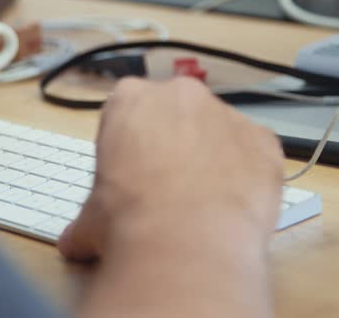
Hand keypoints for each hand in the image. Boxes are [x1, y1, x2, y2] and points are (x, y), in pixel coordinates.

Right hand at [58, 77, 283, 260]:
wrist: (185, 243)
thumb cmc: (128, 219)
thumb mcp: (90, 218)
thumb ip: (84, 220)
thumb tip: (74, 242)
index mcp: (130, 99)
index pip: (126, 111)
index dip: (127, 144)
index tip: (129, 171)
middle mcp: (181, 95)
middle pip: (175, 114)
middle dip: (170, 142)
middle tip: (165, 184)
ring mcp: (227, 115)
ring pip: (216, 131)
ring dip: (209, 156)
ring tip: (200, 200)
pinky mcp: (264, 141)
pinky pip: (252, 152)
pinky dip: (244, 173)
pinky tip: (230, 203)